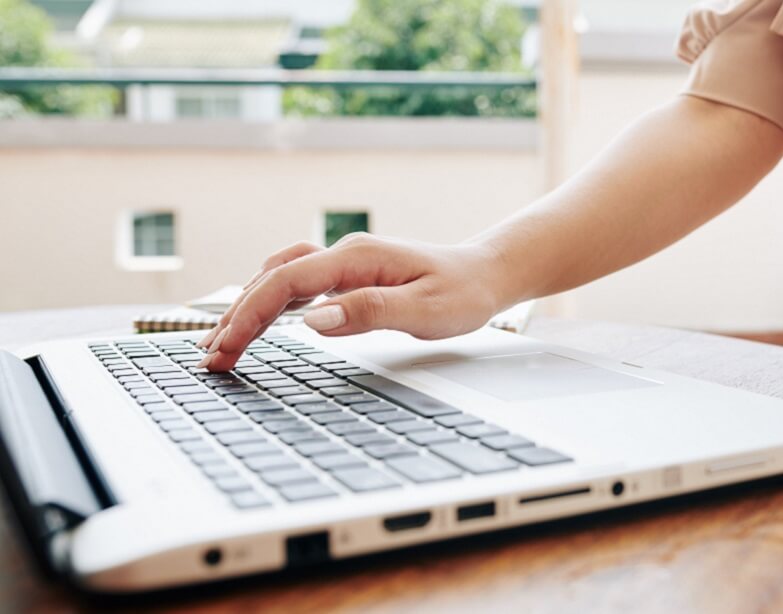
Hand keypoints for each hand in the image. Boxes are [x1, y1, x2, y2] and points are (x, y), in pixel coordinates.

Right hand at [195, 234, 509, 371]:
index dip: (250, 315)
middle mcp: (344, 255)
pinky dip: (269, 303)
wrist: (486, 273)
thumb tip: (312, 319)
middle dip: (237, 317)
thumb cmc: (462, 293)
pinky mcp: (349, 276)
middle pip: (273, 280)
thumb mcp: (424, 310)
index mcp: (357, 259)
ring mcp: (344, 264)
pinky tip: (255, 321)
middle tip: (209, 357)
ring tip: (219, 344)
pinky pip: (296, 286)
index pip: (286, 283)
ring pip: (279, 280)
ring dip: (247, 309)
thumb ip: (369, 312)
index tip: (225, 346)